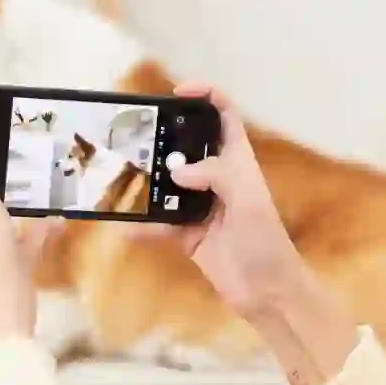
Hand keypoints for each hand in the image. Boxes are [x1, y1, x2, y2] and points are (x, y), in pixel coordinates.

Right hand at [139, 83, 304, 317]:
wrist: (266, 291)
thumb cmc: (265, 240)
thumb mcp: (247, 200)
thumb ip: (215, 175)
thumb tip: (175, 171)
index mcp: (237, 161)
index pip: (224, 115)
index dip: (205, 96)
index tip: (176, 93)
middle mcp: (216, 177)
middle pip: (187, 145)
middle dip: (162, 137)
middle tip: (132, 134)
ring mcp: (199, 205)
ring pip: (166, 183)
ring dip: (145, 180)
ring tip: (119, 172)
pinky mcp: (185, 233)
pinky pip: (157, 223)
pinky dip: (140, 224)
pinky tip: (122, 224)